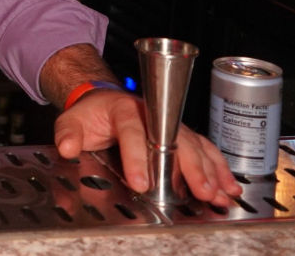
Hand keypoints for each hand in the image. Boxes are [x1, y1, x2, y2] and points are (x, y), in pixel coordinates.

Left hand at [54, 88, 240, 205]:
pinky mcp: (180, 135)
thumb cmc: (91, 114)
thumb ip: (67, 133)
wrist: (104, 101)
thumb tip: (67, 148)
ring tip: (216, 192)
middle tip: (198, 190)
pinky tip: (228, 185)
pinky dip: (217, 167)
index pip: (133, 133)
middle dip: (188, 166)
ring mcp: (169, 125)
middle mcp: (153, 115)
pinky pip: (203, 149)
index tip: (141, 182)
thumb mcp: (72, 119)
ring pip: (194, 145)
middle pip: (174, 139)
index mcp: (124, 109)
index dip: (138, 159)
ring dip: (208, 170)